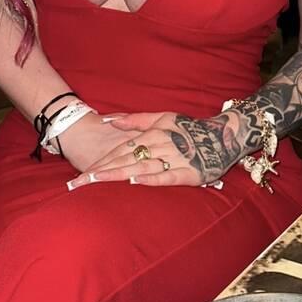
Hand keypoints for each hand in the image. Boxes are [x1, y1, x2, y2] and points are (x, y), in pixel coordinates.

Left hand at [68, 111, 222, 188]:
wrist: (225, 135)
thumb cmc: (190, 129)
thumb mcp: (163, 117)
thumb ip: (135, 120)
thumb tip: (108, 121)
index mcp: (152, 134)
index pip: (120, 150)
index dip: (100, 161)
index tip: (81, 174)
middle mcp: (160, 146)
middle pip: (124, 160)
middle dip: (100, 172)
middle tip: (77, 184)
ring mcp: (174, 159)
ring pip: (139, 167)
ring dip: (116, 175)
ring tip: (95, 182)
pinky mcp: (189, 173)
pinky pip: (167, 177)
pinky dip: (151, 179)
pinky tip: (134, 182)